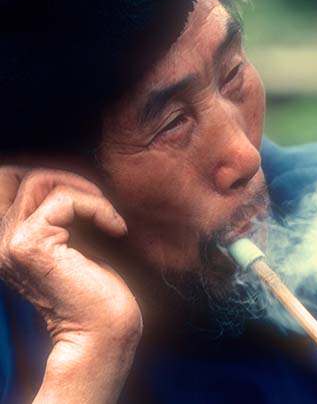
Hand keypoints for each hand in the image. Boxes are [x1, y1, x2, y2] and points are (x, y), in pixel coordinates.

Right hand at [0, 166, 141, 402]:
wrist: (102, 331)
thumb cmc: (94, 287)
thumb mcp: (72, 238)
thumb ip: (60, 211)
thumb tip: (71, 178)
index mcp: (8, 239)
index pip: (6, 181)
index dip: (45, 177)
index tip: (84, 196)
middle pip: (17, 175)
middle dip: (62, 176)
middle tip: (96, 199)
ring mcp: (9, 242)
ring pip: (39, 180)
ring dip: (82, 189)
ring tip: (106, 213)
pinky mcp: (29, 245)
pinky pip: (64, 199)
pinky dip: (97, 206)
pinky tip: (116, 227)